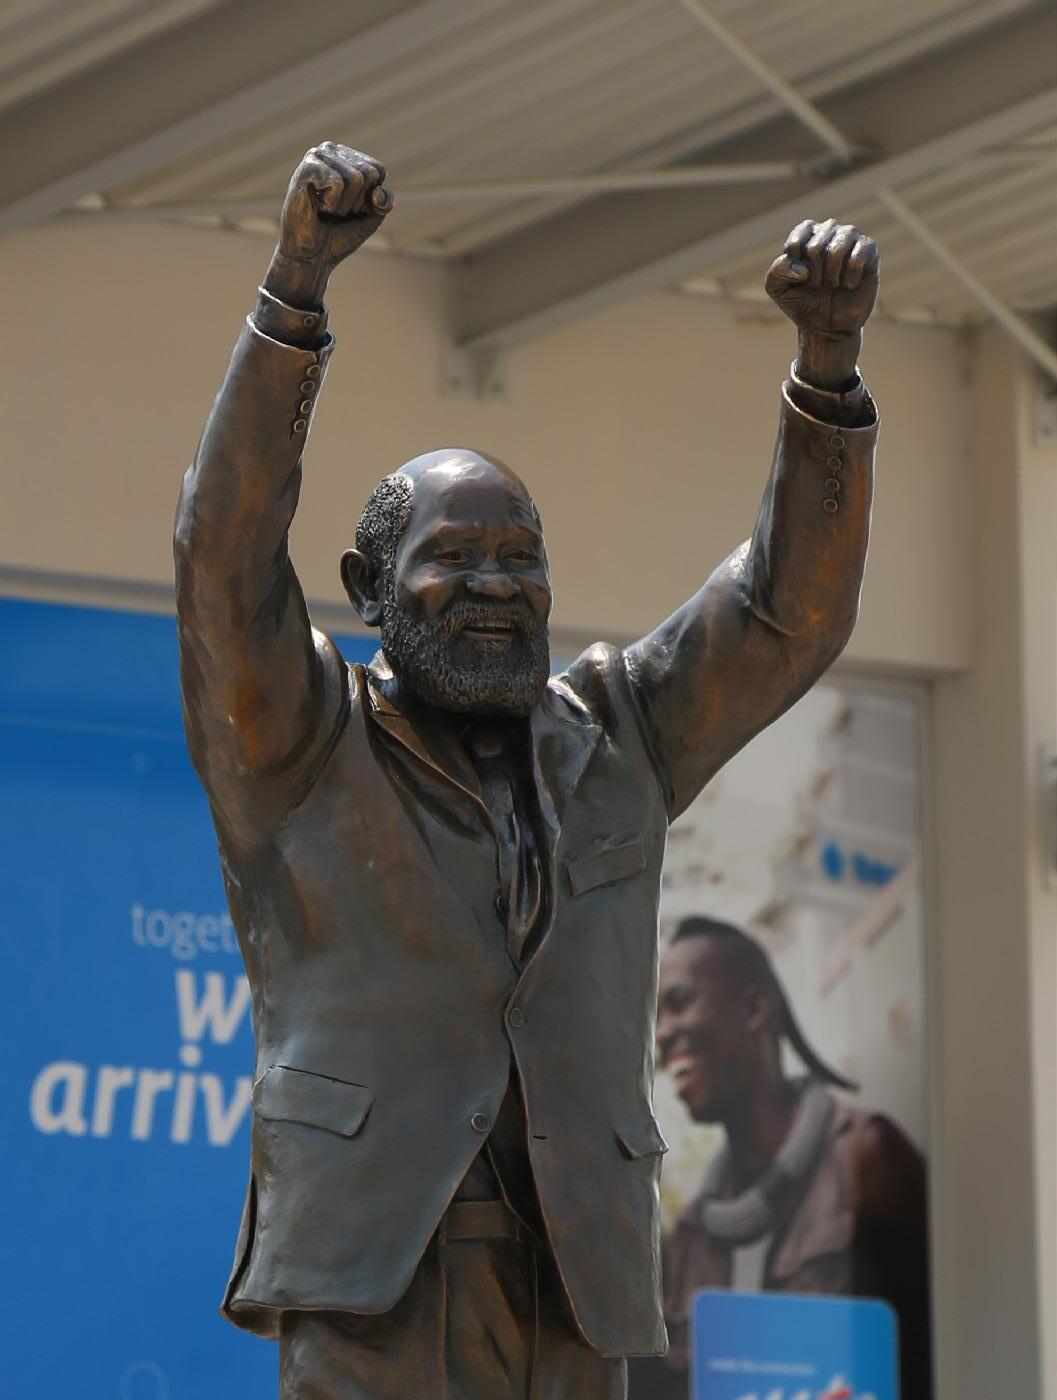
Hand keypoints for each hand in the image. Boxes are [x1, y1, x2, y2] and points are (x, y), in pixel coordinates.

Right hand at [264, 142, 392, 307]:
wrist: (312, 255)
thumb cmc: (339, 233)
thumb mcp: (372, 216)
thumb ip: (385, 200)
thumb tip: (378, 192)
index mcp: (346, 157)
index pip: (378, 170)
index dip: (369, 197)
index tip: (350, 208)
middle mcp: (331, 150)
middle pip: (368, 173)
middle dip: (356, 201)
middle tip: (335, 211)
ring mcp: (317, 156)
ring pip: (355, 178)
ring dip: (343, 204)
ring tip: (325, 209)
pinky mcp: (307, 167)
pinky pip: (338, 183)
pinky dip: (332, 203)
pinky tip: (316, 205)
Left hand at [764, 219, 877, 335]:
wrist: (827, 325)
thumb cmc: (802, 302)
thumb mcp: (778, 289)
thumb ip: (777, 271)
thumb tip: (802, 269)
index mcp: (807, 233)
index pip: (798, 238)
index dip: (797, 264)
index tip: (800, 278)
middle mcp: (830, 230)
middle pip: (816, 246)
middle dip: (814, 274)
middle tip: (818, 284)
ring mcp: (851, 238)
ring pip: (838, 249)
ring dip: (831, 275)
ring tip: (833, 284)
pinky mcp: (870, 251)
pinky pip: (858, 258)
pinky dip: (849, 278)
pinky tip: (849, 285)